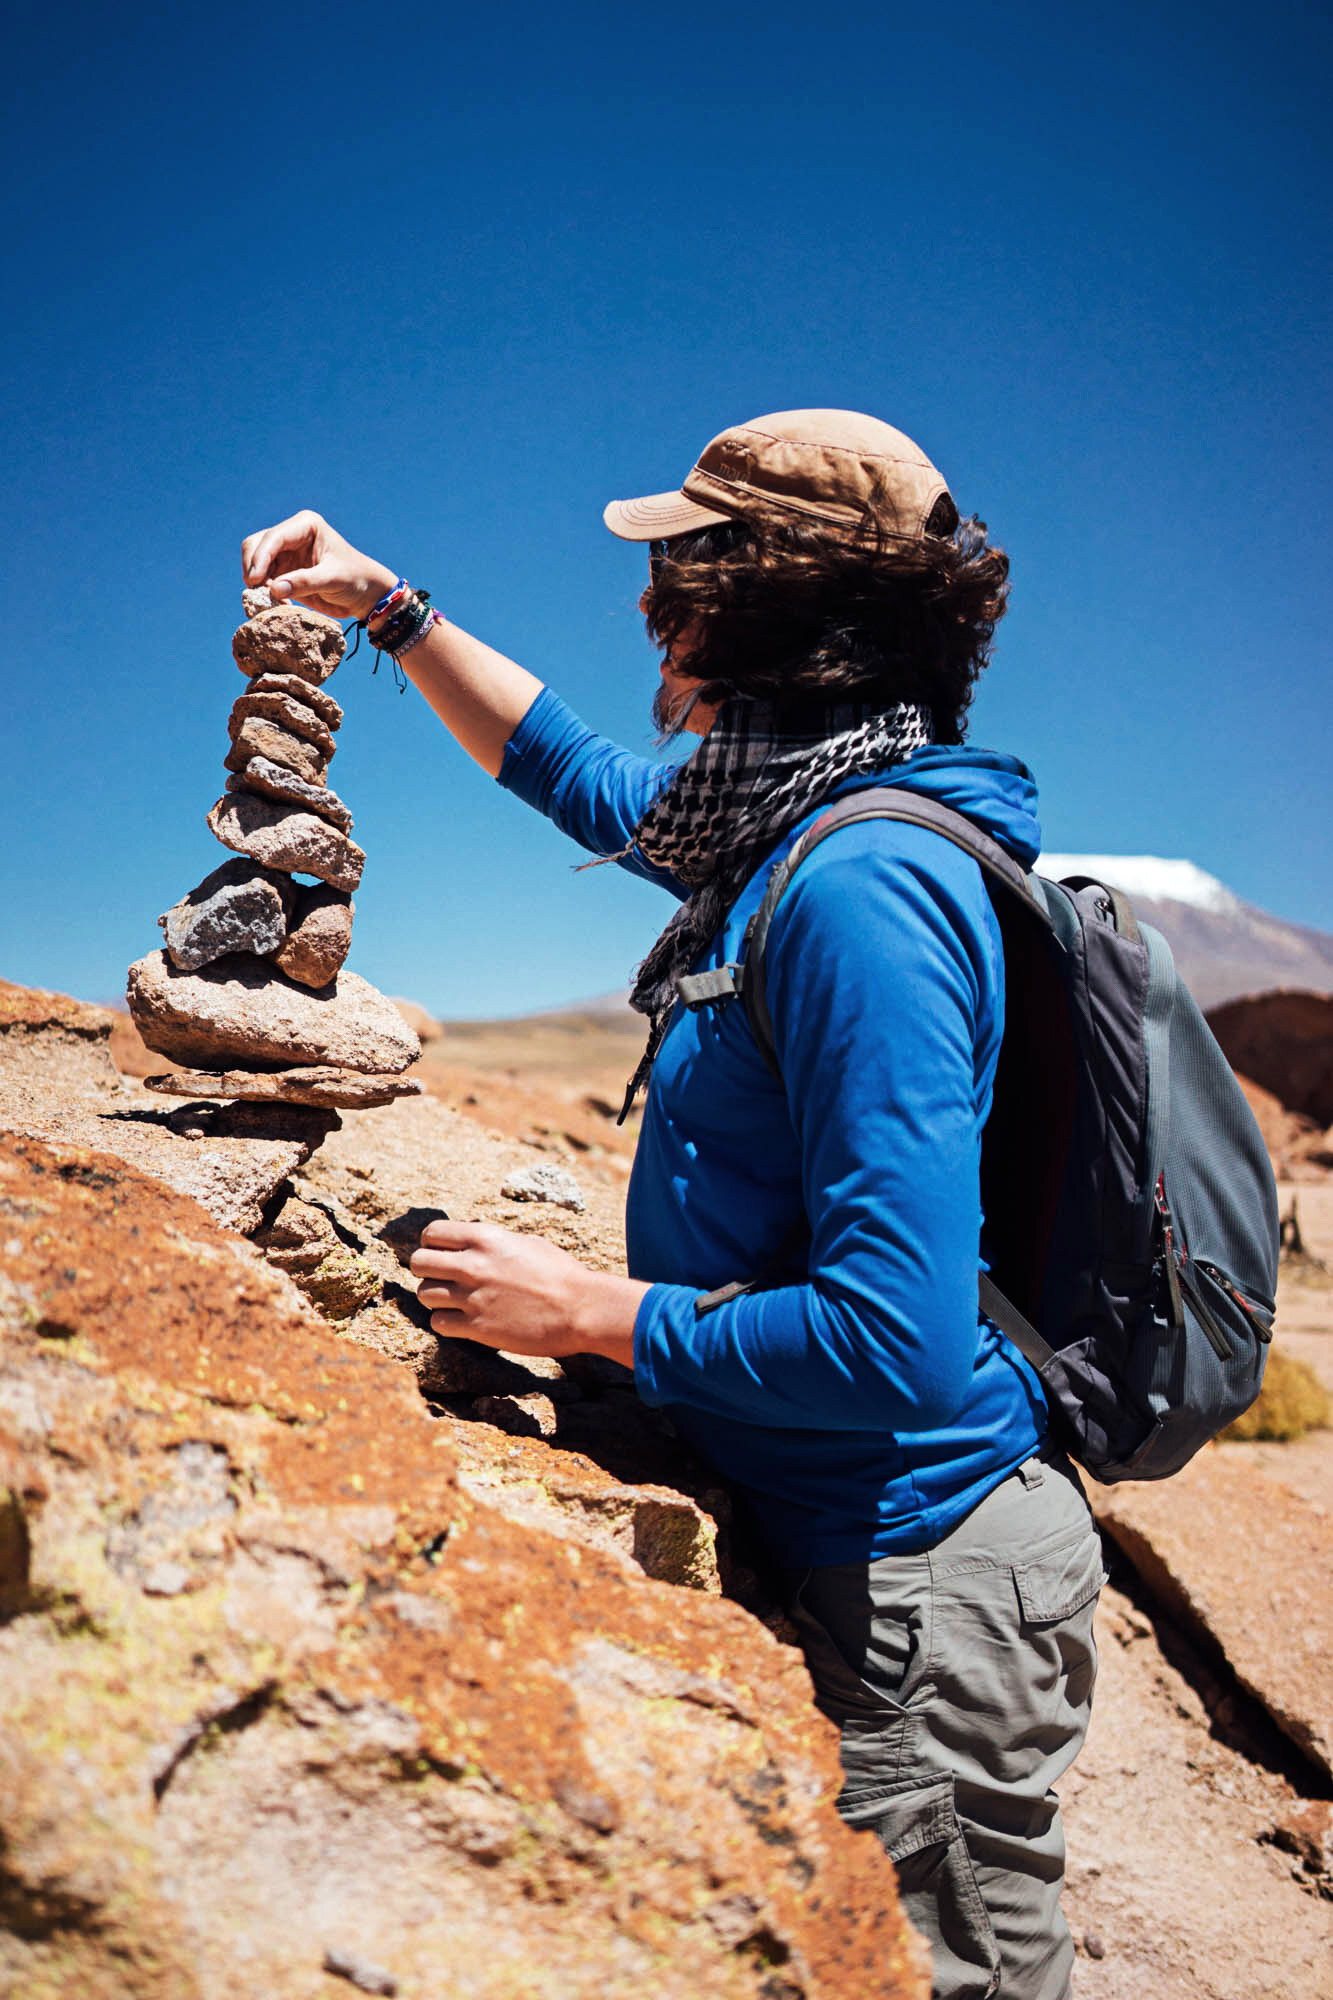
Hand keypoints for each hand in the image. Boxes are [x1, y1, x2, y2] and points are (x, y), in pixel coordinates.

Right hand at [241, 510, 397, 620]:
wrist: (365, 593)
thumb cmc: (355, 579)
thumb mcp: (333, 579)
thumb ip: (305, 582)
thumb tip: (274, 589)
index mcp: (305, 525)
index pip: (273, 537)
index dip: (260, 558)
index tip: (254, 580)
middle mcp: (291, 535)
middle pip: (255, 546)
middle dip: (254, 569)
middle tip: (259, 594)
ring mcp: (284, 553)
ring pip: (253, 563)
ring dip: (256, 583)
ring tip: (270, 602)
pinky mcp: (282, 571)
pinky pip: (262, 580)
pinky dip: (262, 592)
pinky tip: (275, 605)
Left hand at [410, 1220, 644, 1366]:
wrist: (582, 1309)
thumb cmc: (561, 1274)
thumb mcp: (526, 1243)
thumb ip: (493, 1244)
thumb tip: (472, 1244)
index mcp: (485, 1238)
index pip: (432, 1234)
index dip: (432, 1244)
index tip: (441, 1254)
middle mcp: (473, 1265)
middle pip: (418, 1263)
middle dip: (427, 1271)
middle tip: (443, 1279)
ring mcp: (472, 1297)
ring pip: (424, 1294)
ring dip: (437, 1298)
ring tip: (455, 1302)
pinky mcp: (476, 1327)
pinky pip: (438, 1323)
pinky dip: (447, 1323)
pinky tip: (464, 1321)